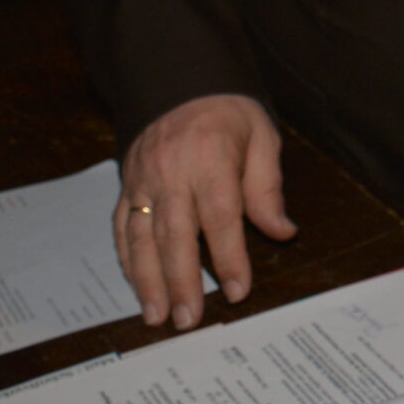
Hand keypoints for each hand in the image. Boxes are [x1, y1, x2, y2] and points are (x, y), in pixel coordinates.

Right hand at [115, 92, 297, 328]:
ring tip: (157, 315)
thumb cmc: (229, 114)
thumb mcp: (261, 137)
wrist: (180, 83)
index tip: (238, 290)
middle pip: (175, 234)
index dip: (229, 256)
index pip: (220, 215)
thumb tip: (282, 232)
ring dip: (148, 281)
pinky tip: (137, 287)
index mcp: (210, 157)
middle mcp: (170, 172)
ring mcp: (142, 180)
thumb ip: (267, 187)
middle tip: (189, 320)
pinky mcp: (126, 185)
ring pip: (142, 237)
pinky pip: (122, 228)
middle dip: (182, 281)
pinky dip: (127, 261)